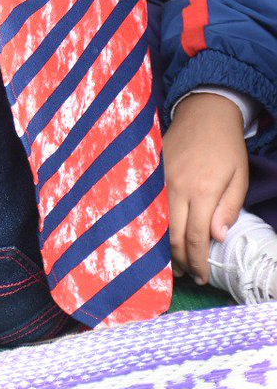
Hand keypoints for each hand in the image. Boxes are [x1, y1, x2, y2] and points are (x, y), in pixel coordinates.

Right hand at [164, 92, 249, 281]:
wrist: (204, 112)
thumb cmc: (227, 146)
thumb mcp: (239, 176)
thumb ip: (229, 208)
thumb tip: (216, 237)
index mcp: (203, 191)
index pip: (197, 238)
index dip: (198, 262)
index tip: (201, 277)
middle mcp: (177, 188)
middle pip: (173, 235)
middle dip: (180, 261)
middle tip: (187, 275)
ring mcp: (161, 180)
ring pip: (157, 223)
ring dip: (164, 247)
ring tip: (173, 263)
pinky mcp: (152, 172)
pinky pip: (148, 206)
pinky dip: (153, 225)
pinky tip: (158, 235)